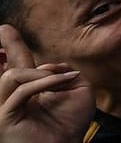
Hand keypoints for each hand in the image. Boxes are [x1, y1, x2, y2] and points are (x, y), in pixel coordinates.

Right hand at [0, 24, 92, 142]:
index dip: (12, 48)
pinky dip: (42, 82)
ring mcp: (7, 107)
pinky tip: (62, 81)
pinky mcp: (6, 117)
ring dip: (39, 72)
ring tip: (61, 78)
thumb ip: (65, 73)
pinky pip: (19, 91)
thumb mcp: (78, 91)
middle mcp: (14, 97)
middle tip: (4, 29)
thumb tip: (50, 66)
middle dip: (8, 47)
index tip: (5, 30)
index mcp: (30, 91)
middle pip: (7, 68)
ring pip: (12, 76)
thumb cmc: (70, 125)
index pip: (18, 66)